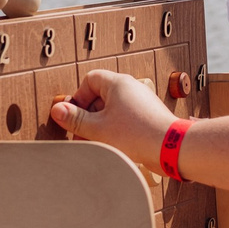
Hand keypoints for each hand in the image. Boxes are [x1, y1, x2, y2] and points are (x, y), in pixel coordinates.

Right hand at [49, 69, 176, 174]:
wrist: (171, 148)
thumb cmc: (136, 134)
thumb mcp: (97, 128)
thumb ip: (75, 119)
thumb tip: (57, 110)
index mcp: (118, 83)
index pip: (90, 80)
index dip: (78, 98)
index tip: (75, 116)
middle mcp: (131, 88)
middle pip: (100, 96)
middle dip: (88, 116)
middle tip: (82, 135)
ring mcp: (141, 102)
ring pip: (113, 110)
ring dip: (101, 125)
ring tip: (99, 143)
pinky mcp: (148, 116)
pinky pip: (126, 118)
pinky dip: (116, 130)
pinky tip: (116, 146)